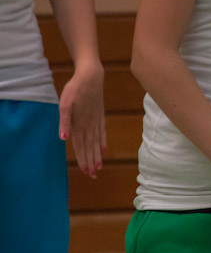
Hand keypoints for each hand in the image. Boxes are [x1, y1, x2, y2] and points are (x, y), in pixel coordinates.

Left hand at [59, 63, 105, 178]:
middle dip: (91, 162)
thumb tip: (63, 138)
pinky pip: (102, 133)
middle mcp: (90, 125)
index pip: (81, 145)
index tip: (87, 172)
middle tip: (93, 176)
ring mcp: (96, 121)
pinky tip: (104, 150)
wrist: (91, 76)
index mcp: (80, 123)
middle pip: (90, 147)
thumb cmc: (75, 88)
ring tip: (99, 167)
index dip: (83, 159)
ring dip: (97, 155)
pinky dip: (103, 143)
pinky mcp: (100, 116)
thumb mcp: (65, 103)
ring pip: (96, 142)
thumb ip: (64, 121)